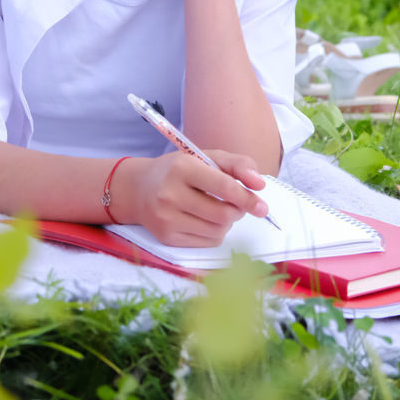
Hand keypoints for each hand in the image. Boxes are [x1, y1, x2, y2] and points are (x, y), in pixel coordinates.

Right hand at [119, 150, 267, 246]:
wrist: (138, 189)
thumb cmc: (178, 170)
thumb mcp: (205, 157)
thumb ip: (236, 165)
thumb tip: (260, 185)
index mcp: (182, 168)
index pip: (223, 187)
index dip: (246, 198)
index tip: (262, 206)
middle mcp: (170, 194)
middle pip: (223, 214)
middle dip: (237, 211)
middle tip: (235, 203)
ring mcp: (166, 218)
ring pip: (217, 231)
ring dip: (226, 222)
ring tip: (216, 209)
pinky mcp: (166, 237)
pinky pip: (206, 242)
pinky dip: (214, 233)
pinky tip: (203, 220)